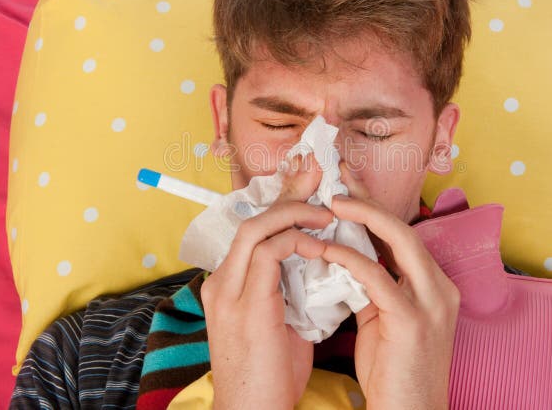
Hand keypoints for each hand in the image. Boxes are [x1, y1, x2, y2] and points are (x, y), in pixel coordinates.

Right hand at [202, 153, 327, 409]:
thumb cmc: (270, 376)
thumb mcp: (282, 323)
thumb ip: (291, 288)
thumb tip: (323, 262)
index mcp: (230, 284)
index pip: (254, 229)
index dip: (284, 204)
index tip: (314, 186)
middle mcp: (222, 281)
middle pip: (252, 218)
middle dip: (289, 193)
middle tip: (320, 174)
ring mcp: (227, 291)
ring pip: (256, 227)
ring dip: (295, 213)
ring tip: (328, 213)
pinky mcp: (243, 304)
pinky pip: (268, 251)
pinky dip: (297, 241)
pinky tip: (321, 246)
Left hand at [320, 164, 459, 408]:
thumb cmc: (394, 373)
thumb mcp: (385, 321)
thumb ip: (372, 287)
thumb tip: (344, 257)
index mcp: (434, 286)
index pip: (403, 236)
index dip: (374, 208)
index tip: (347, 187)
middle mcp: (440, 288)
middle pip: (404, 228)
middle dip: (369, 200)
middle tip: (338, 179)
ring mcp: (431, 303)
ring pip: (399, 241)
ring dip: (362, 217)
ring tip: (331, 203)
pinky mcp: (412, 321)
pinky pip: (377, 277)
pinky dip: (350, 259)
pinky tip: (325, 250)